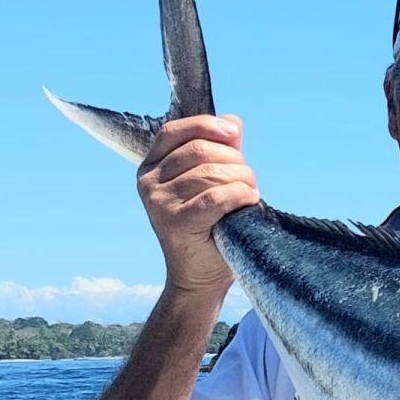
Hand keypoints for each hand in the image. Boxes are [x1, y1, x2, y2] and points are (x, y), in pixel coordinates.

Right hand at [137, 114, 258, 296]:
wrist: (199, 278)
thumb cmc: (208, 229)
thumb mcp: (210, 185)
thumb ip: (219, 153)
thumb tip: (232, 121)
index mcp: (150, 167)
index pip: (175, 131)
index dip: (205, 125)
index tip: (233, 133)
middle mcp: (148, 182)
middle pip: (199, 151)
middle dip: (234, 160)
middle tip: (249, 179)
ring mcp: (158, 202)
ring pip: (211, 173)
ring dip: (242, 180)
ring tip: (251, 193)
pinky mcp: (175, 222)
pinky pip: (216, 197)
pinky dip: (240, 195)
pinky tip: (250, 201)